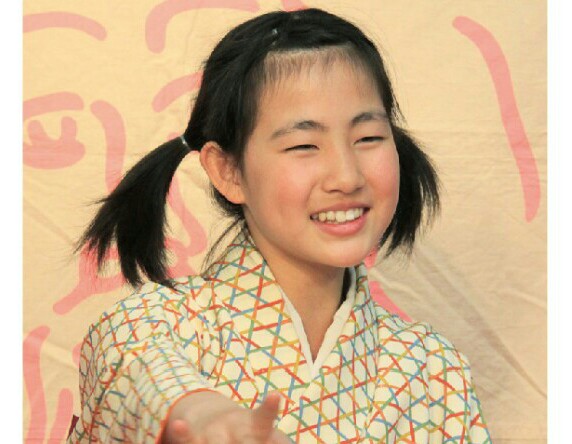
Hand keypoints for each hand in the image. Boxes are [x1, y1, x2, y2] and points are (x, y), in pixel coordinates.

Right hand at [162, 390, 291, 442]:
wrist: (213, 418)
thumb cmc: (248, 434)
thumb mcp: (261, 433)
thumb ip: (274, 439)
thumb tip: (281, 431)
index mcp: (256, 426)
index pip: (264, 417)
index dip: (270, 407)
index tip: (275, 395)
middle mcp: (234, 425)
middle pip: (244, 440)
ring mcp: (214, 430)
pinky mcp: (196, 437)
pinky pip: (189, 439)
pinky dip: (184, 434)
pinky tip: (178, 425)